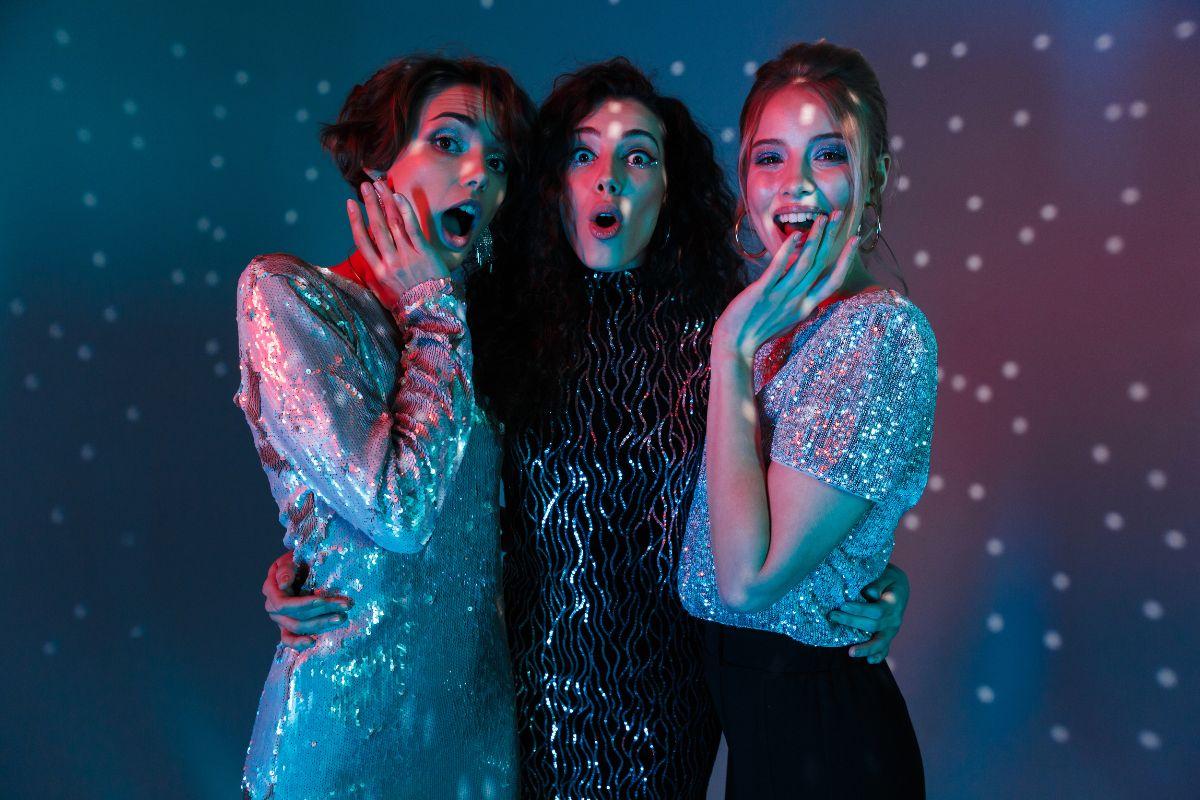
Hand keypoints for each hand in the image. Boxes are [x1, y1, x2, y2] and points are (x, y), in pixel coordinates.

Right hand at [262, 553, 352, 651]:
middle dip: (323, 611)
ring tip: (341, 617)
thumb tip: (284, 584)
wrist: (298, 567)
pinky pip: (288, 639)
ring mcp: (280, 618)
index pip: (285, 604)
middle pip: (297, 616)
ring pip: (299, 626)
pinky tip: (312, 642)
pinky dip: (298, 643)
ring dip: (321, 623)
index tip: (323, 599)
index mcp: (271, 590)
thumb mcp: (290, 559)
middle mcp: (272, 607)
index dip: (304, 604)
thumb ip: (286, 569)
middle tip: (345, 606)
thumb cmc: (296, 561)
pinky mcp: (287, 627)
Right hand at [346, 179, 449, 297]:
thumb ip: (378, 273)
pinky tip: (398, 197)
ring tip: (379, 186)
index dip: (354, 220)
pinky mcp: (423, 253)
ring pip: (392, 223)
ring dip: (385, 202)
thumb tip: (369, 258)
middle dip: (369, 203)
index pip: (362, 240)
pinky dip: (404, 211)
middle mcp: (390, 262)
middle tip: (364, 186)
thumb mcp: (387, 292)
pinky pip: (411, 227)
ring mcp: (406, 256)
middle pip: (376, 227)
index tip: (349, 204)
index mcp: (378, 271)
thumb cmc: (411, 301)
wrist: (433, 312)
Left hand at [713, 211, 859, 361]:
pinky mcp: (762, 292)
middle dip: (832, 238)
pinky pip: (778, 269)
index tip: (853, 239)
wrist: (735, 345)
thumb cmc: (759, 332)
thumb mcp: (788, 321)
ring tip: (823, 218)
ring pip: (804, 263)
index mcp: (806, 307)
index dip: (846, 259)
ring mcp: (781, 296)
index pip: (833, 280)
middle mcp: (798, 300)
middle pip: (820, 264)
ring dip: (815, 238)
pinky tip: (795, 236)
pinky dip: (788, 251)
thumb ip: (800, 306)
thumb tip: (810, 296)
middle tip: (840, 215)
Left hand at [829, 562, 910, 663]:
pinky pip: (884, 648)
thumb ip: (878, 583)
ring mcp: (891, 630)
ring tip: (850, 653)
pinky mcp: (887, 636)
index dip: (859, 609)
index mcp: (893, 604)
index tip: (843, 605)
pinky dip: (878, 655)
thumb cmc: (888, 578)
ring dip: (865, 649)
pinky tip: (869, 661)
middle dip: (851, 622)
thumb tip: (870, 593)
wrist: (899, 586)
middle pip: (872, 626)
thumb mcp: (886, 574)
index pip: (876, 611)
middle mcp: (894, 620)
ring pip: (880, 643)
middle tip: (833, 616)